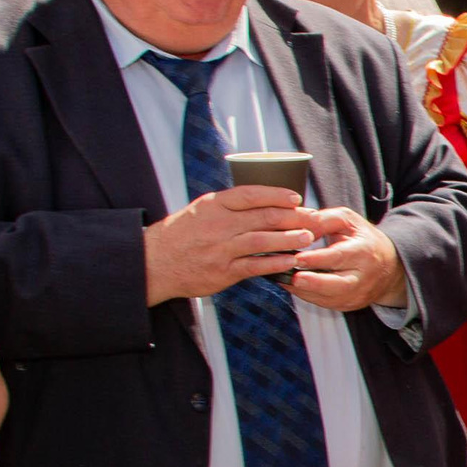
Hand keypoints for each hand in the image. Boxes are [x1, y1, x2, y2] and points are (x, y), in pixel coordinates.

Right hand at [143, 186, 318, 303]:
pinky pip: (254, 266)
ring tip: (307, 237)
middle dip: (292, 217)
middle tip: (312, 218)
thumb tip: (266, 200)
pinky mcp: (222, 271)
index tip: (296, 197)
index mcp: (213, 205)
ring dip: (289, 239)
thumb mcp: (201, 210)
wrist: (154, 262)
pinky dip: (275, 263)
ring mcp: (220, 249)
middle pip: (262, 217)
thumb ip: (230, 206)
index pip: (249, 194)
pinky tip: (291, 261)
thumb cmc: (183, 234)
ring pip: (261, 241)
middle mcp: (217, 225)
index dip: (276, 194)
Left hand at [290, 208, 408, 310]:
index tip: (298, 258)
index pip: (340, 257)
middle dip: (314, 283)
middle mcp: (364, 276)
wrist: (389, 266)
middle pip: (339, 284)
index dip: (318, 259)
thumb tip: (302, 228)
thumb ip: (324, 220)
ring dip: (305, 292)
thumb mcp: (348, 221)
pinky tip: (293, 287)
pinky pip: (326, 304)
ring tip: (284, 281)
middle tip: (293, 278)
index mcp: (364, 251)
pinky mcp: (350, 305)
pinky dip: (307, 297)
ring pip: (330, 298)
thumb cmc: (363, 239)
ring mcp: (358, 294)